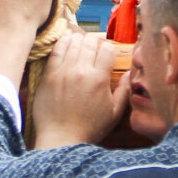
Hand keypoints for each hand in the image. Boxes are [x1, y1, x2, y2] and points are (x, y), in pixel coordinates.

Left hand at [31, 31, 128, 147]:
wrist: (61, 138)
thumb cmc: (90, 128)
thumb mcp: (114, 113)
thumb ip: (124, 91)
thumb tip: (128, 74)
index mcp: (100, 79)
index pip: (107, 49)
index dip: (109, 48)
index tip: (107, 53)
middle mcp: (82, 71)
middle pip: (90, 43)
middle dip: (94, 41)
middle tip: (94, 45)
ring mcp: (63, 71)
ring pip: (73, 43)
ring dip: (79, 39)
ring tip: (81, 40)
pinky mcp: (49, 75)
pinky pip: (56, 51)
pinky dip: (63, 42)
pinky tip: (66, 40)